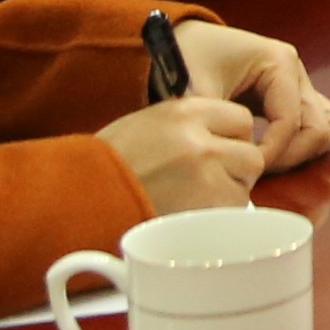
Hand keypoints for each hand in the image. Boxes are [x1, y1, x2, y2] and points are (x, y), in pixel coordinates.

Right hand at [97, 94, 267, 212]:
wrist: (77, 197)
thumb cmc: (109, 164)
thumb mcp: (148, 124)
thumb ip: (191, 128)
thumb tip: (226, 140)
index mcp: (186, 111)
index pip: (241, 120)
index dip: (233, 140)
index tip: (219, 153)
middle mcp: (200, 140)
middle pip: (251, 155)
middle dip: (237, 171)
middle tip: (209, 182)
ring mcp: (204, 176)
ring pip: (245, 187)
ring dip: (228, 196)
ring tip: (194, 201)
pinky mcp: (203, 209)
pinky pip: (231, 214)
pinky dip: (217, 218)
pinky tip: (191, 216)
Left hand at [170, 17, 329, 170]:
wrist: (175, 43)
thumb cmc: (185, 60)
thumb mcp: (194, 93)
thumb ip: (217, 127)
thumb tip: (239, 161)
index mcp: (280, 62)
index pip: (290, 122)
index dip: (271, 154)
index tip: (243, 169)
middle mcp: (296, 72)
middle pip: (318, 128)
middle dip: (290, 156)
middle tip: (254, 170)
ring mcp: (297, 84)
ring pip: (324, 129)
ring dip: (300, 153)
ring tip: (264, 164)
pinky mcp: (290, 98)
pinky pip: (312, 127)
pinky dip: (298, 147)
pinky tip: (265, 156)